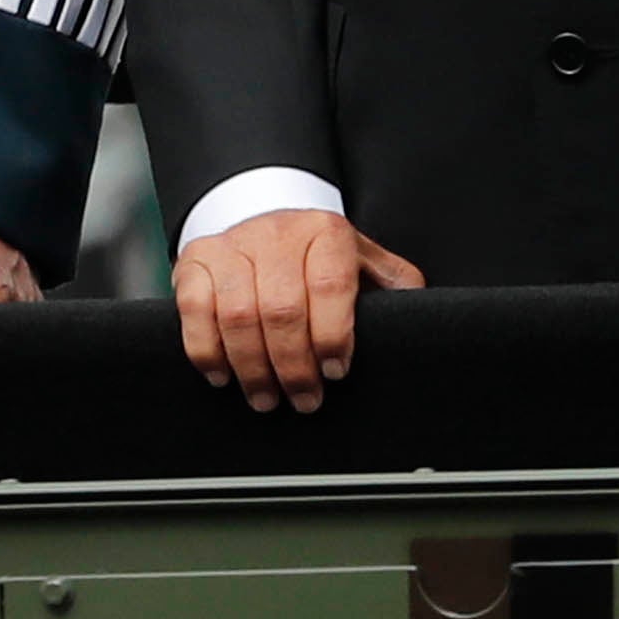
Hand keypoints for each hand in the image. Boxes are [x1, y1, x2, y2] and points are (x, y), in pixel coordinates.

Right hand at [175, 209, 423, 412]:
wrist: (264, 219)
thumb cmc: (318, 256)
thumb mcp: (363, 260)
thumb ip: (393, 285)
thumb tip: (424, 317)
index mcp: (325, 232)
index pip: (329, 284)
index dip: (332, 335)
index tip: (336, 372)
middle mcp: (276, 233)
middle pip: (281, 308)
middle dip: (293, 366)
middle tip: (305, 400)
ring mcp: (231, 245)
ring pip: (237, 314)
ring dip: (252, 368)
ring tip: (267, 399)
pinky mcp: (194, 262)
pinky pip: (194, 312)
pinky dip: (207, 351)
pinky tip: (224, 377)